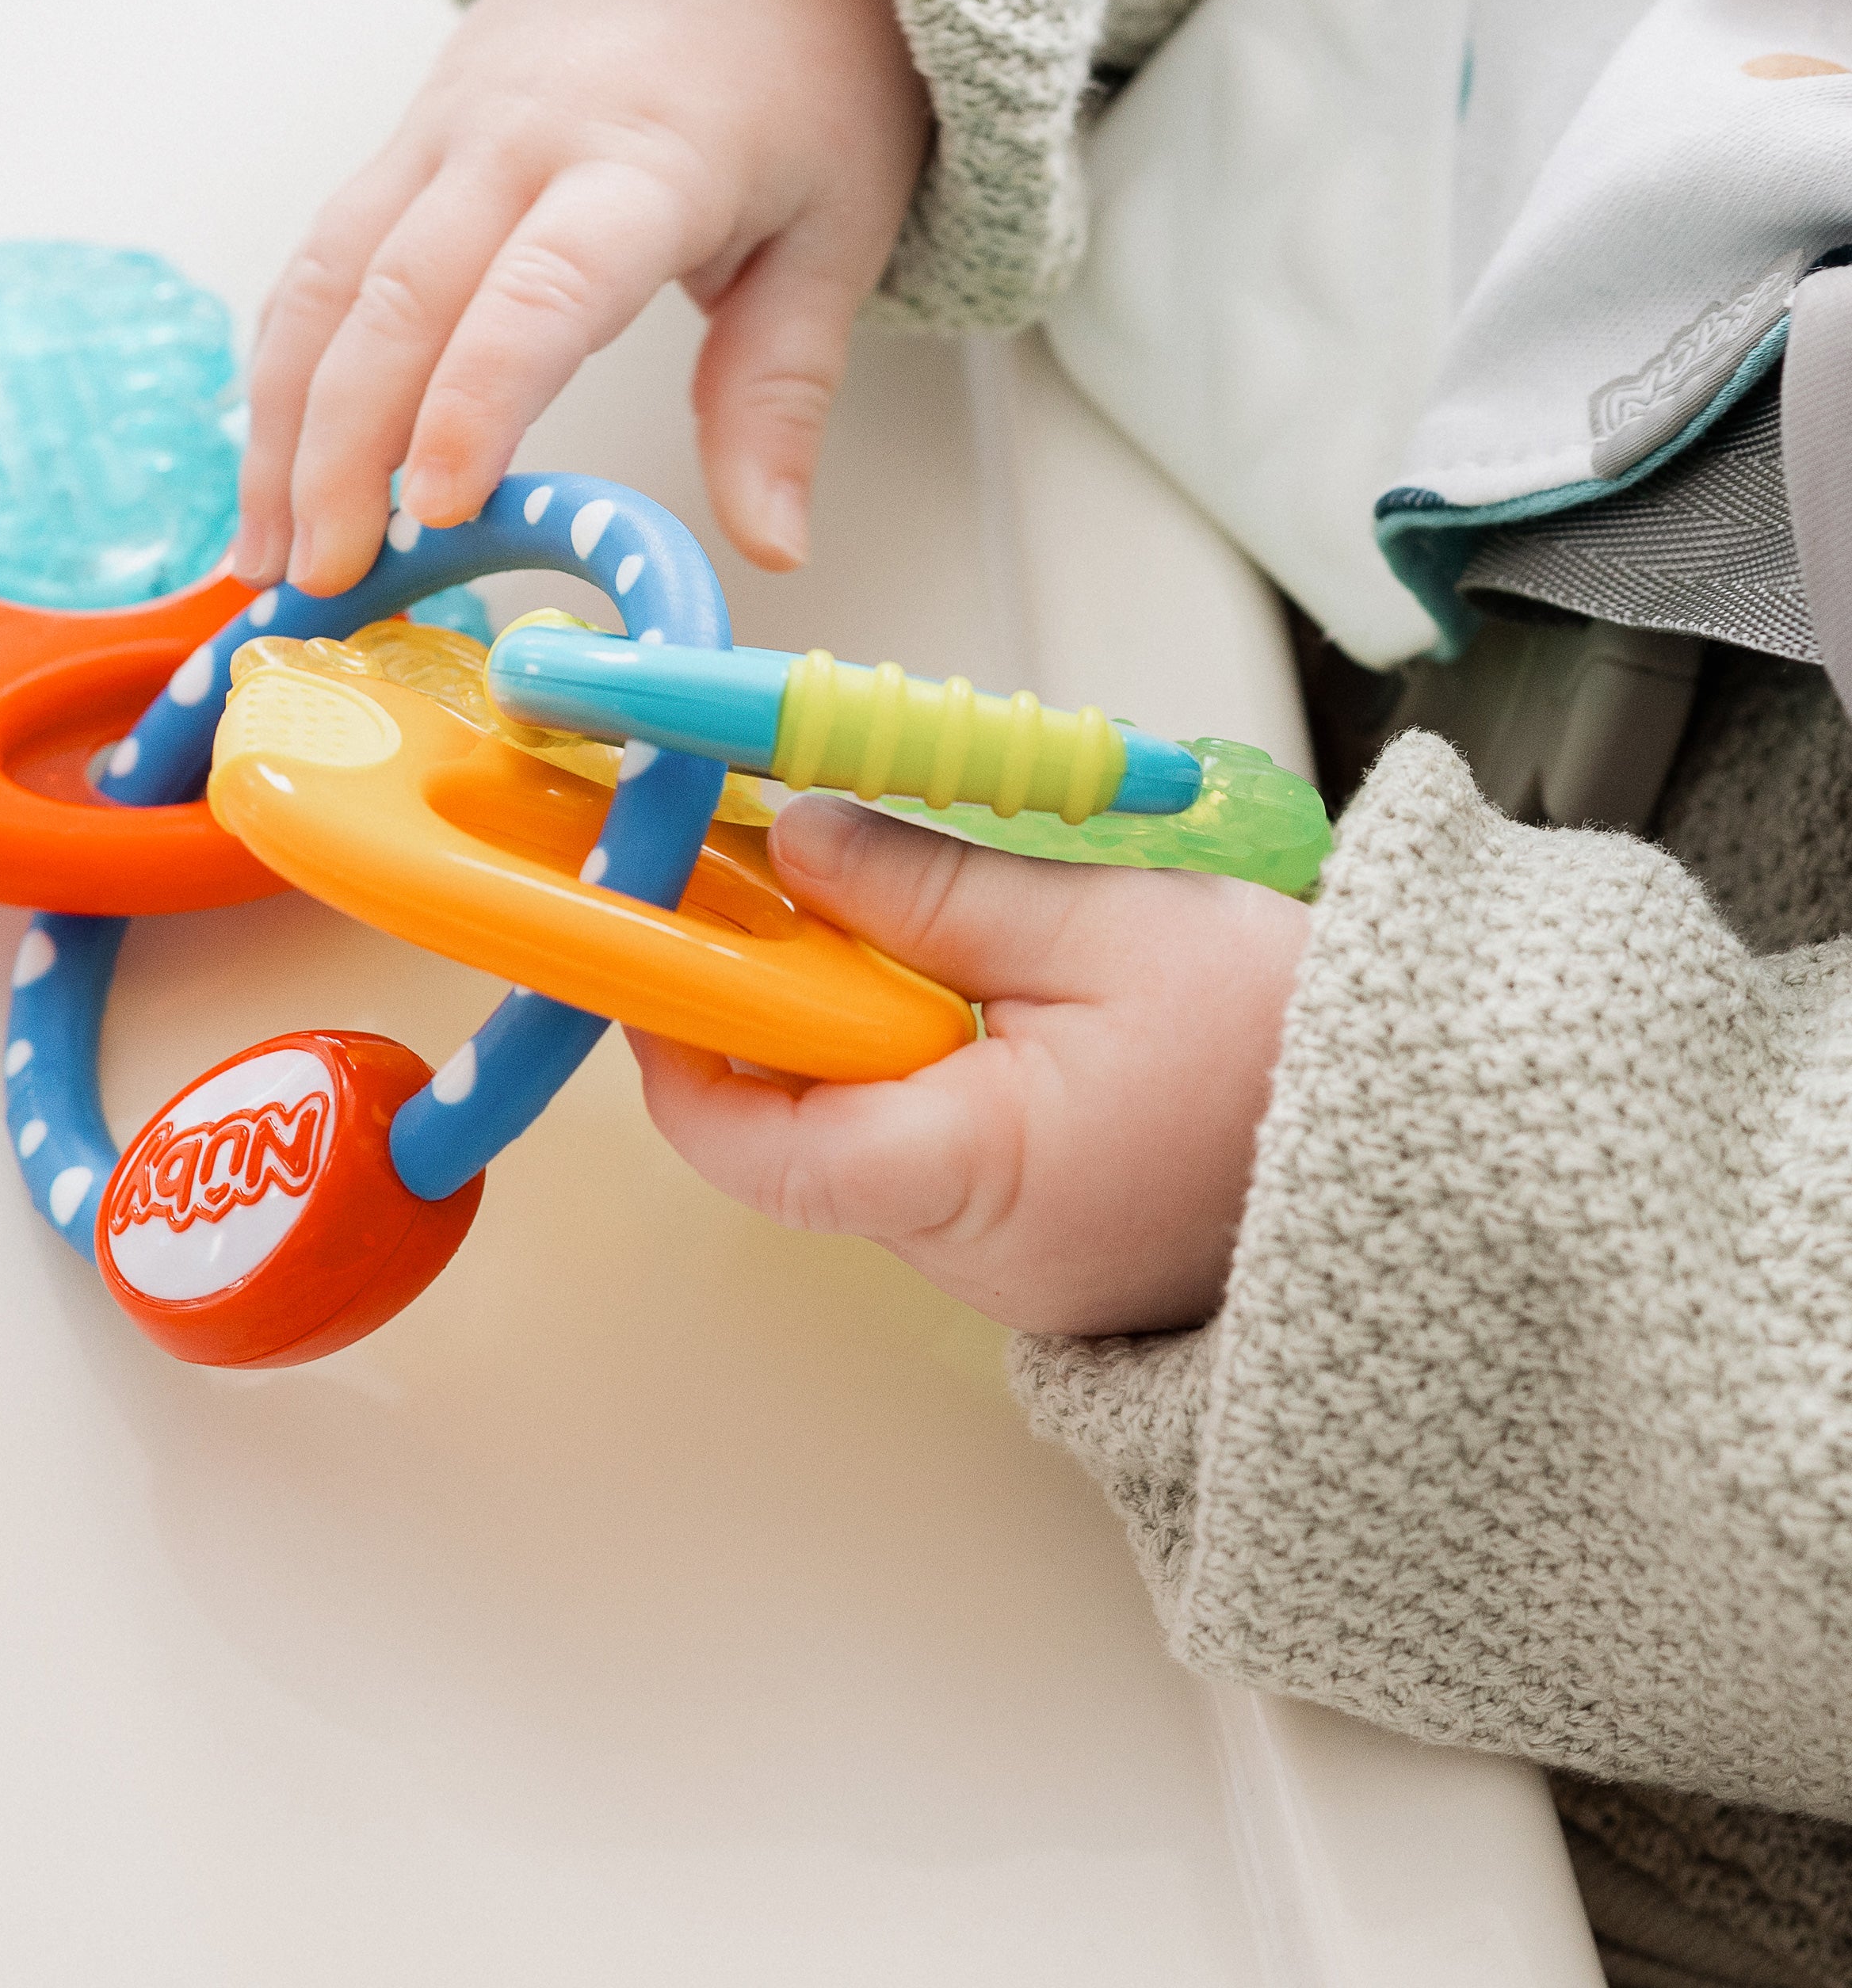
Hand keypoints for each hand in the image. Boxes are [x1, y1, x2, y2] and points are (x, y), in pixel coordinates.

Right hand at [234, 0, 929, 594]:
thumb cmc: (802, 73)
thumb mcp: (835, 230)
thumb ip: (780, 393)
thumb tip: (771, 546)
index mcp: (645, 163)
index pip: (539, 289)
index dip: (477, 399)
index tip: (438, 505)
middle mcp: (519, 137)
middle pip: (396, 296)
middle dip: (341, 449)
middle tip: (327, 580)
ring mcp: (442, 130)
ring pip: (327, 279)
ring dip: (280, 424)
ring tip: (266, 554)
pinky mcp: (403, 141)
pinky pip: (320, 258)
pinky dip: (283, 367)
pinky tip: (270, 467)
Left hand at [629, 799, 1311, 1336]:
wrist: (1450, 1132)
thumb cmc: (1299, 1042)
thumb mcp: (1101, 925)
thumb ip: (929, 888)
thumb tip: (795, 847)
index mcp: (976, 1179)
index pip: (758, 1147)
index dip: (683, 1051)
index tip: (661, 952)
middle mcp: (976, 1254)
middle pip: (805, 1133)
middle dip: (782, 1008)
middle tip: (787, 887)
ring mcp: (1013, 1264)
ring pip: (873, 1137)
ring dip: (862, 1029)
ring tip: (911, 924)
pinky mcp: (1048, 1245)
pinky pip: (943, 1153)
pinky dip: (929, 1066)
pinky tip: (976, 988)